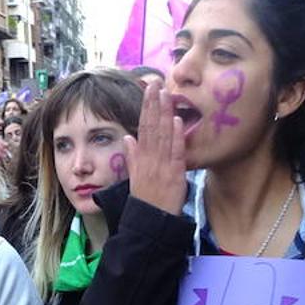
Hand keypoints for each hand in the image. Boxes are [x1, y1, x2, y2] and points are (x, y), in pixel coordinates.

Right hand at [123, 83, 187, 214]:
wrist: (150, 221)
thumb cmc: (145, 199)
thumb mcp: (134, 176)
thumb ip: (132, 156)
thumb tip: (128, 137)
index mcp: (141, 158)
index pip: (143, 127)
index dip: (146, 107)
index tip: (149, 89)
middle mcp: (150, 159)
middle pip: (152, 126)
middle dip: (154, 104)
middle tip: (155, 83)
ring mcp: (162, 165)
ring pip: (163, 135)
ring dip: (164, 113)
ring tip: (166, 93)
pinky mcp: (175, 174)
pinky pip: (176, 152)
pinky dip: (176, 137)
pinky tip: (177, 121)